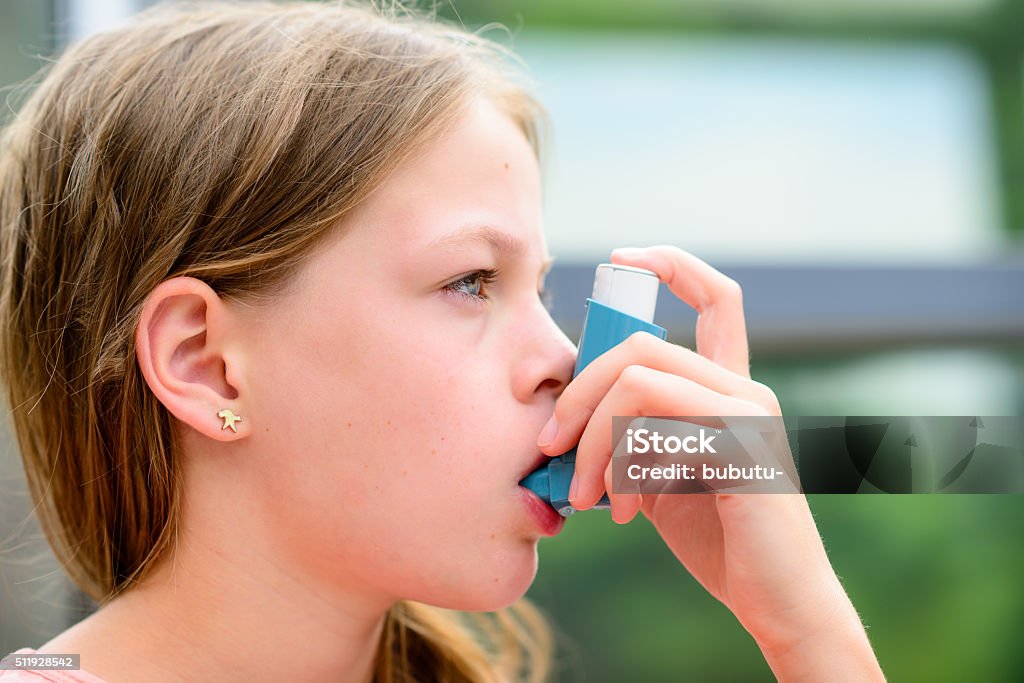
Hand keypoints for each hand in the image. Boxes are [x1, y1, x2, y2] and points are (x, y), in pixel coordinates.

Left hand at [538, 245, 884, 678]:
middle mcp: (742, 390)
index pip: (717, 297)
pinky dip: (619, 467)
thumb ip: (626, 439)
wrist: (774, 601)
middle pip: (640, 344)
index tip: (622, 257)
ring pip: (637, 378)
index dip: (672, 264)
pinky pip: (653, 422)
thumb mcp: (657, 477)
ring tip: (582, 493)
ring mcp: (747, 413)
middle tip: (551, 444)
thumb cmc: (716, 539)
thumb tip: (561, 423)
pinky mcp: (742, 444)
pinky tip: (621, 512)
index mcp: (726, 388)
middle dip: (578, 390)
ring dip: (590, 438)